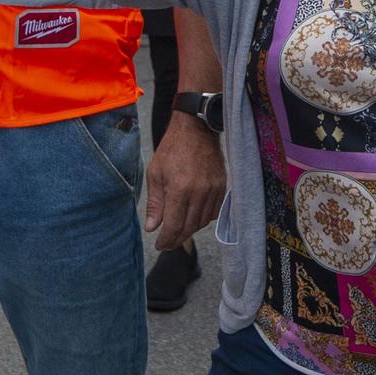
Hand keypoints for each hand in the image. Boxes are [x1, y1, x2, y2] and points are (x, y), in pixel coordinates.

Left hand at [145, 116, 225, 248]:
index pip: (174, 226)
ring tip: (179, 230)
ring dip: (190, 230)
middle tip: (167, 243)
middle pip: (190, 227)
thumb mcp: (155, 173)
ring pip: (202, 222)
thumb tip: (152, 227)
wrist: (196, 129)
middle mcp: (199, 192)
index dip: (166, 240)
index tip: (160, 245)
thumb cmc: (172, 149)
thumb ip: (155, 203)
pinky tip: (193, 216)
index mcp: (180, 189)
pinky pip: (214, 212)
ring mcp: (213, 190)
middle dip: (177, 239)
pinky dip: (203, 219)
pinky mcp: (222, 187)